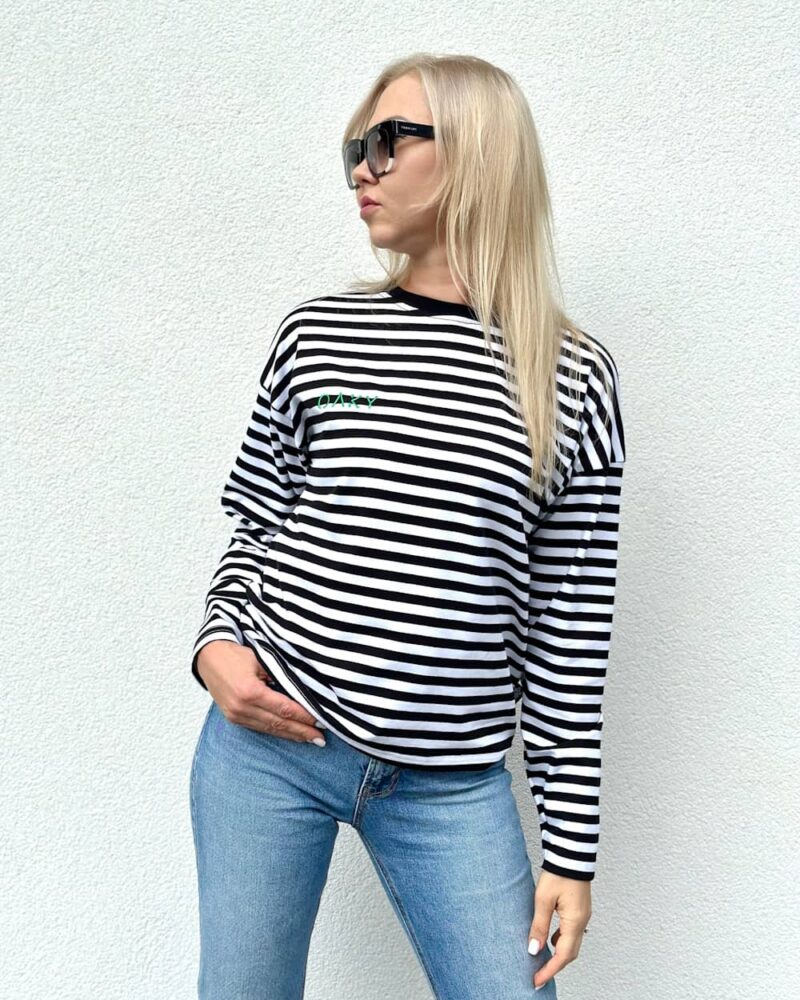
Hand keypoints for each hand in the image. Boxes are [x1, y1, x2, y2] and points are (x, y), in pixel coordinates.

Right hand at [197, 640, 324, 743]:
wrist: (209, 658)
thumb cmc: (237, 655)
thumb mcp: (261, 660)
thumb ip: (280, 676)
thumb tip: (304, 692)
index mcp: (250, 691)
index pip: (284, 708)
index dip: (304, 717)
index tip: (321, 721)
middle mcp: (242, 707)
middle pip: (278, 723)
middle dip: (302, 732)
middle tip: (321, 739)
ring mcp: (236, 715)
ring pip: (269, 729)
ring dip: (291, 735)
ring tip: (310, 739)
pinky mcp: (234, 718)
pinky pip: (259, 728)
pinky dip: (276, 731)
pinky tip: (289, 734)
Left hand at [527, 871, 591, 990]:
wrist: (571, 853)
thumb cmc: (558, 873)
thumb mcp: (543, 899)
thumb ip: (539, 925)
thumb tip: (534, 950)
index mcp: (575, 921)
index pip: (563, 955)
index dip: (549, 970)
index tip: (536, 981)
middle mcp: (582, 922)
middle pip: (570, 953)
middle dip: (554, 966)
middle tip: (537, 975)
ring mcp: (583, 916)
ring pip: (572, 944)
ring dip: (558, 955)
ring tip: (541, 960)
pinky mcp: (580, 910)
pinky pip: (572, 933)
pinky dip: (562, 941)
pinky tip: (550, 938)